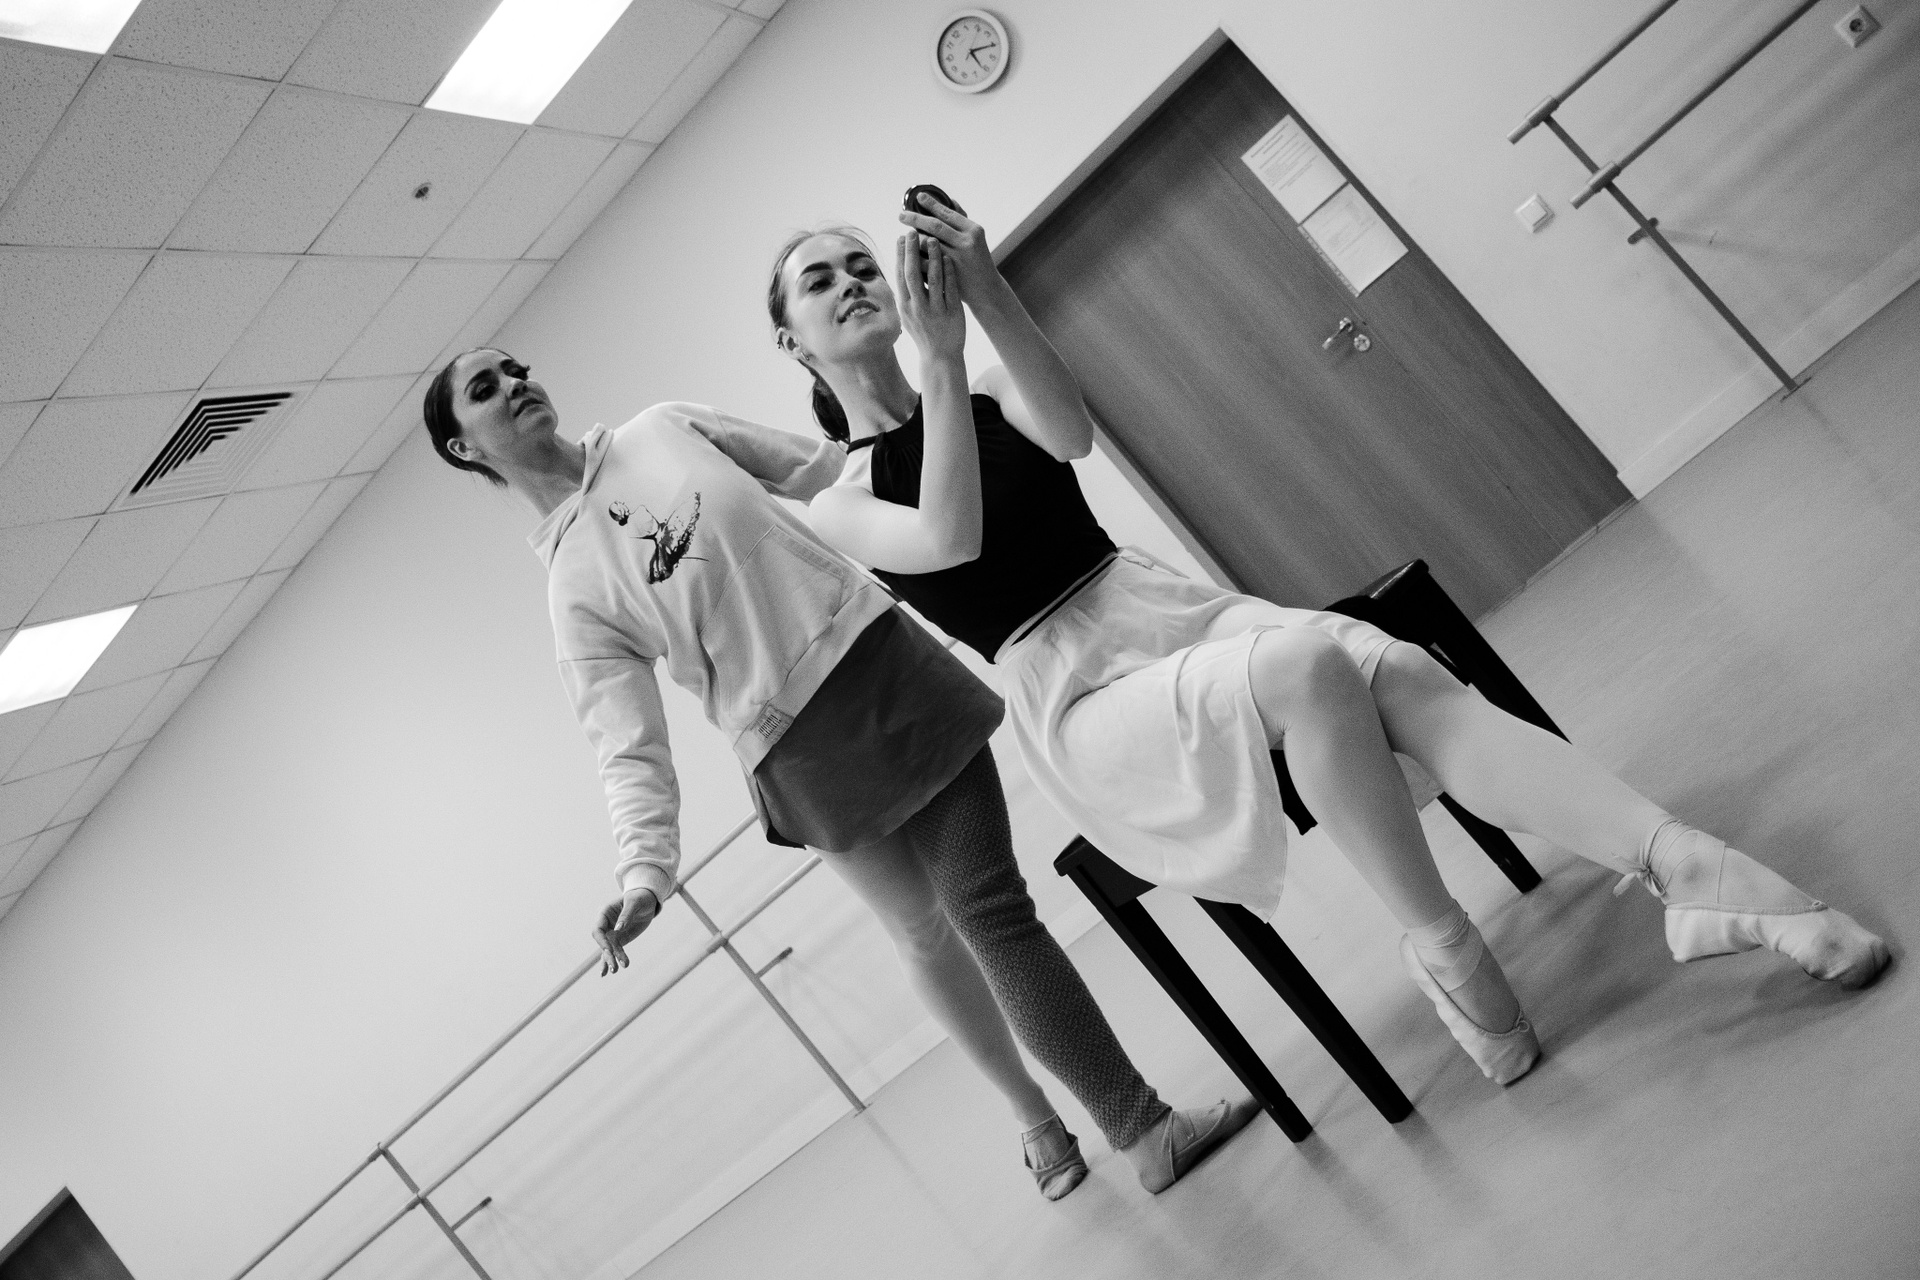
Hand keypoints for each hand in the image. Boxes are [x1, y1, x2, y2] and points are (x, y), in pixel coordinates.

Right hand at [593, 888, 659, 975]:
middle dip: (607, 955)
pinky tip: (614, 970)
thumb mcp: (634, 903)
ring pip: (608, 950)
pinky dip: (616, 960)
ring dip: (611, 961)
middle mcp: (605, 925)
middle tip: (614, 966)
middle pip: (603, 943)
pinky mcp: (620, 940)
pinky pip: (616, 952)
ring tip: (615, 971)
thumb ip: (626, 915)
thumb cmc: (640, 897)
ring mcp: (612, 933)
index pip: (598, 930)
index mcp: (605, 913)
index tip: (609, 950)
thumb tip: (618, 929)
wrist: (647, 900)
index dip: (601, 941)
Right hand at [894, 231, 965, 363]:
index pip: (900, 276)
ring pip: (932, 279)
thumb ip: (905, 295)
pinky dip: (949, 272)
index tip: (901, 237)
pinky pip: (950, 288)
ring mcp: (935, 310)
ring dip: (932, 257)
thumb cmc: (924, 333)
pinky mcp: (952, 313)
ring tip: (934, 239)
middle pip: (912, 274)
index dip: (899, 255)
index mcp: (905, 306)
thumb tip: (900, 271)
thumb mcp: (908, 316)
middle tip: (913, 230)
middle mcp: (917, 308)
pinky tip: (949, 257)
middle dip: (911, 251)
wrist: (940, 357)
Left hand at [899, 192, 996, 304]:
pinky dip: (916, 256)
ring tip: (906, 236)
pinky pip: (925, 261)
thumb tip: (950, 200)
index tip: (918, 197)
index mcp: (973, 230)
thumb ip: (962, 220)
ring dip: (914, 238)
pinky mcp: (947, 274)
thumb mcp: (975, 239)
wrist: (986, 290)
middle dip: (915, 218)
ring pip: (927, 243)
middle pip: (934, 226)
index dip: (931, 204)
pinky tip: (908, 253)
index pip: (948, 213)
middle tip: (901, 215)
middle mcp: (966, 242)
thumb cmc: (978, 260)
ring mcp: (957, 259)